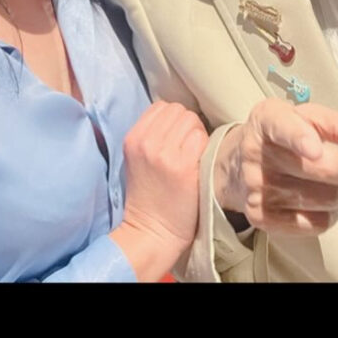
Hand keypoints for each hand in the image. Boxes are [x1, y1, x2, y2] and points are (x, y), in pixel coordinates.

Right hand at [112, 101, 207, 279]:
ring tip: (192, 155)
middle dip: (187, 124)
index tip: (176, 137)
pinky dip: (203, 147)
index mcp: (133, 138)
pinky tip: (198, 163)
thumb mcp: (138, 158)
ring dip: (196, 134)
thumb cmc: (148, 196)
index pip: (161, 106)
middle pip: (178, 110)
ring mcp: (165, 153)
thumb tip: (179, 117)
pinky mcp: (184, 166)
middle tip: (187, 147)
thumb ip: (152, 135)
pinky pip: (201, 138)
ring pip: (191, 120)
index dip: (173, 119)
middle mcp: (146, 142)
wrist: (151, 231)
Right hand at [214, 98, 337, 235]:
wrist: (238, 163)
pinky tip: (314, 200)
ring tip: (327, 182)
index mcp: (268, 119)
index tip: (314, 149)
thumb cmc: (283, 136)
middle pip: (323, 169)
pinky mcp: (261, 218)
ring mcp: (257, 188)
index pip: (283, 128)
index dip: (301, 139)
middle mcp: (257, 153)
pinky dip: (328, 214)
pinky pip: (317, 224)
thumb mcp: (308, 117)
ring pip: (327, 199)